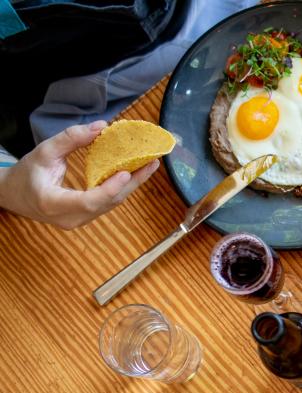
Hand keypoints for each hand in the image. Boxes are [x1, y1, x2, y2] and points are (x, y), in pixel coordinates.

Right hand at [0, 121, 158, 228]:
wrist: (13, 195)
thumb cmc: (26, 173)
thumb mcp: (44, 152)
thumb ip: (71, 139)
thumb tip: (102, 127)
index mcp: (54, 203)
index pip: (89, 200)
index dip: (110, 188)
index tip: (126, 172)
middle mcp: (70, 218)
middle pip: (108, 203)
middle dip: (133, 183)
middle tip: (151, 162)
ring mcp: (79, 221)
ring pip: (111, 204)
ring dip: (131, 185)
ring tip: (148, 165)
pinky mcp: (85, 218)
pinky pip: (108, 203)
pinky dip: (121, 188)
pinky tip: (133, 174)